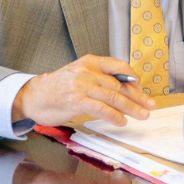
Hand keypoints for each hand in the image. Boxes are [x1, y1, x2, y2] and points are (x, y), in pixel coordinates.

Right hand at [13, 54, 155, 127]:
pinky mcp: (78, 101)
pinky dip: (115, 116)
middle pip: (120, 84)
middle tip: (150, 106)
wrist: (33, 95)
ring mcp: (83, 85)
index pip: (120, 66)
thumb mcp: (80, 74)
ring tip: (142, 116)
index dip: (134, 79)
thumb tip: (123, 90)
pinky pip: (102, 109)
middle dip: (138, 97)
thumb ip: (99, 78)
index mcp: (91, 61)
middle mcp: (88, 71)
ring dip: (131, 108)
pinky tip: (122, 122)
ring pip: (114, 97)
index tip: (142, 91)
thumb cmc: (58, 87)